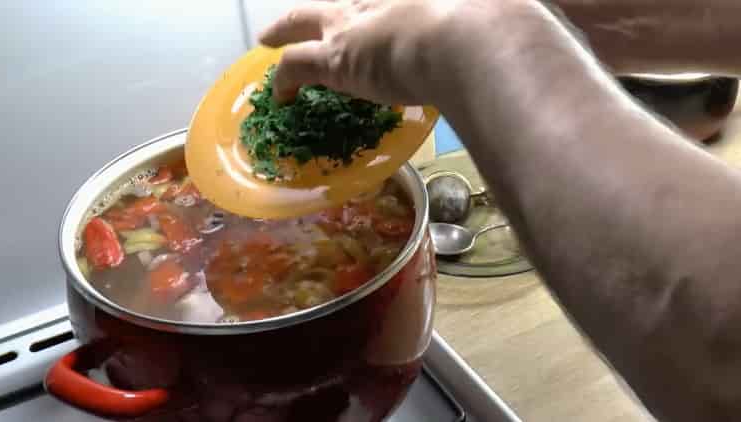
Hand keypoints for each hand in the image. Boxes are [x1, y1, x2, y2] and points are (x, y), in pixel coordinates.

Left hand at [259, 0, 522, 104]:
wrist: (481, 36)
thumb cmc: (502, 27)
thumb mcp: (508, 20)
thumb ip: (511, 33)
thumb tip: (538, 57)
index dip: (370, 6)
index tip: (375, 17)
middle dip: (316, 7)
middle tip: (297, 14)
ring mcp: (357, 23)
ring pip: (303, 20)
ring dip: (285, 29)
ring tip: (269, 39)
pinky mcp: (339, 56)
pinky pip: (296, 64)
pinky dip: (283, 79)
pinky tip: (277, 95)